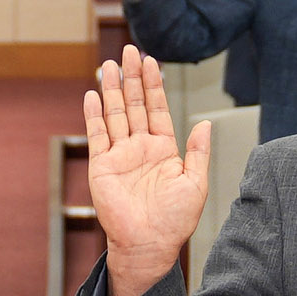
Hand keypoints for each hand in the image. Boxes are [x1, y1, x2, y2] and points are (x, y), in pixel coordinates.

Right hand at [81, 45, 216, 292]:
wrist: (149, 244)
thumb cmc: (174, 220)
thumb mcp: (196, 183)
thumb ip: (198, 151)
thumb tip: (205, 123)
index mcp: (163, 149)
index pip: (158, 108)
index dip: (154, 84)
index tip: (151, 60)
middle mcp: (140, 148)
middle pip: (135, 104)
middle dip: (132, 78)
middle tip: (128, 51)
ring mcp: (119, 155)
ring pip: (115, 114)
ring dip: (112, 89)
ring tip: (108, 64)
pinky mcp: (101, 166)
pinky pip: (97, 135)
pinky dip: (93, 115)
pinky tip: (92, 95)